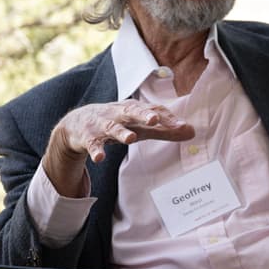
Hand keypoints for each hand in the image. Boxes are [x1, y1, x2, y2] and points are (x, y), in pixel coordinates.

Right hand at [45, 101, 194, 194]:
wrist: (76, 123)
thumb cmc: (118, 122)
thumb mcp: (141, 126)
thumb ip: (165, 130)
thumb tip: (192, 132)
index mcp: (134, 109)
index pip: (153, 110)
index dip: (166, 118)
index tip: (181, 126)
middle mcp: (118, 113)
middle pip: (132, 111)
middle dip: (143, 114)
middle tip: (154, 120)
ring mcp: (101, 124)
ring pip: (112, 127)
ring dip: (121, 132)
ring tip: (130, 138)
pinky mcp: (87, 137)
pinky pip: (92, 144)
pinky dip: (95, 151)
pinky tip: (99, 159)